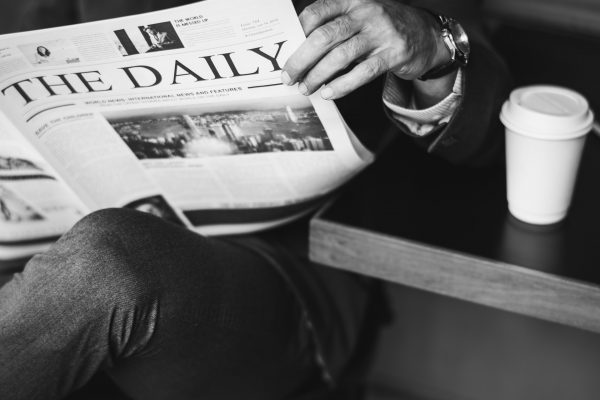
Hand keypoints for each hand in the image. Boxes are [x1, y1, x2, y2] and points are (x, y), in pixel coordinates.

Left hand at [282, 0, 448, 99]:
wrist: (426, 35)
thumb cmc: (384, 28)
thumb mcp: (360, 17)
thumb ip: (336, 27)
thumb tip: (300, 51)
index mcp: (352, 1)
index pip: (317, 11)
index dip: (297, 31)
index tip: (284, 50)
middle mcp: (365, 13)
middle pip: (324, 36)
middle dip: (301, 59)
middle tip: (288, 76)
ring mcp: (380, 33)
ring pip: (340, 56)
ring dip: (318, 75)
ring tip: (306, 88)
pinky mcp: (392, 54)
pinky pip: (362, 72)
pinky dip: (342, 85)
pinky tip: (329, 93)